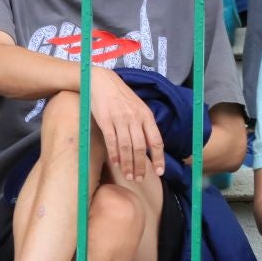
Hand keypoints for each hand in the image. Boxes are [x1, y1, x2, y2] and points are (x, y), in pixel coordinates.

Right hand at [86, 67, 164, 181]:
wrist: (102, 81)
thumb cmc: (121, 97)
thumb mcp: (138, 107)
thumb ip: (144, 125)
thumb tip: (149, 147)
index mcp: (146, 115)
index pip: (156, 141)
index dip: (158, 158)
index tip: (159, 172)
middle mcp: (135, 118)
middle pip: (140, 148)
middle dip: (141, 166)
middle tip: (139, 179)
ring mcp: (120, 119)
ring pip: (126, 147)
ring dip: (128, 164)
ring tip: (128, 176)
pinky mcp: (105, 120)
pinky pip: (112, 141)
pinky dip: (114, 154)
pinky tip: (116, 163)